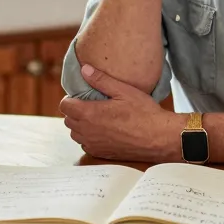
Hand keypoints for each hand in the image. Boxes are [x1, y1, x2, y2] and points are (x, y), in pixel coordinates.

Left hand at [59, 64, 182, 161]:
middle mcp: (88, 131)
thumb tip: (84, 70)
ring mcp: (94, 144)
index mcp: (89, 114)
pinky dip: (89, 137)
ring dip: (80, 125)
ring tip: (95, 117)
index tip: (81, 96)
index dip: (70, 99)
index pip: (65, 106)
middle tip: (89, 104)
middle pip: (68, 120)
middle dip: (74, 111)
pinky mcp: (101, 153)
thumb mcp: (123, 91)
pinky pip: (86, 145)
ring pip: (75, 134)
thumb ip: (101, 80)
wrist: (158, 138)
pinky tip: (102, 130)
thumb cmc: (143, 113)